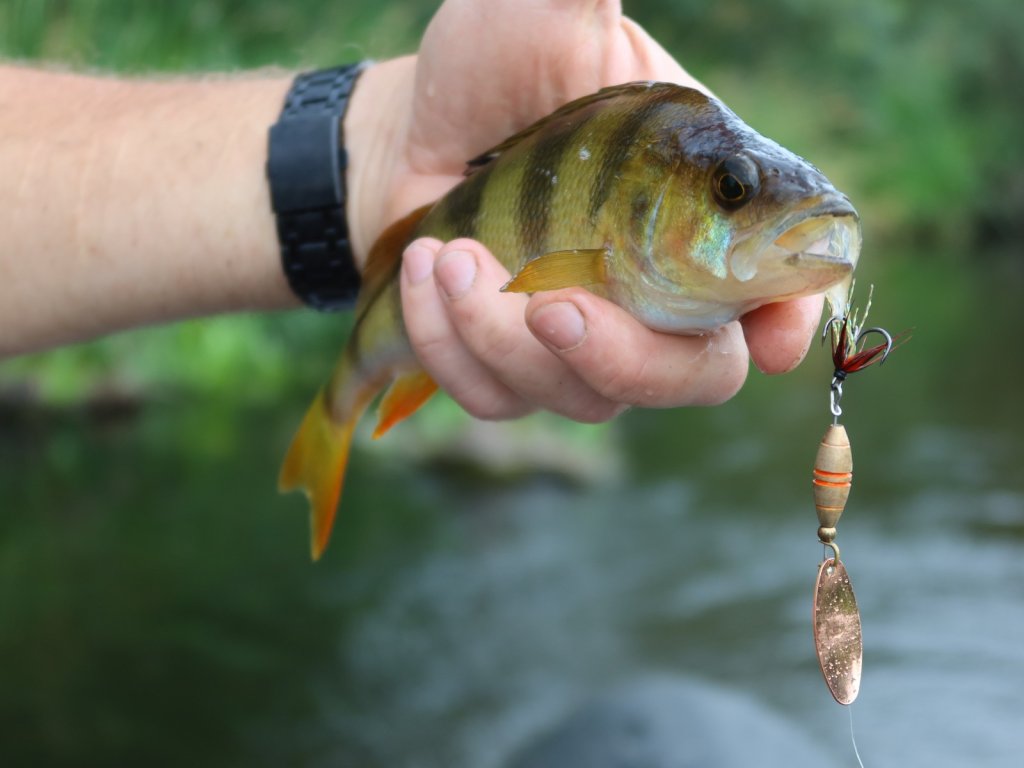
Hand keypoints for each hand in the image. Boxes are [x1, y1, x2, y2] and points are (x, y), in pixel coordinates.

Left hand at [346, 0, 823, 421]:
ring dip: (502, 337)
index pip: (779, 283)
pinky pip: (498, 399)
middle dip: (621, 357)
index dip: (791, 318)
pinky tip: (426, 275)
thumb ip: (587, 7)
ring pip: (581, 398)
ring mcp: (586, 344)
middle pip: (691, 378)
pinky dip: (452, 348)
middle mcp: (656, 293)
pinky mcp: (514, 371)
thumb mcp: (543, 23)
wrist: (414, 134)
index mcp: (699, 212)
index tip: (774, 340)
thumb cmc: (493, 74)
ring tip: (449, 253)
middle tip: (548, 303)